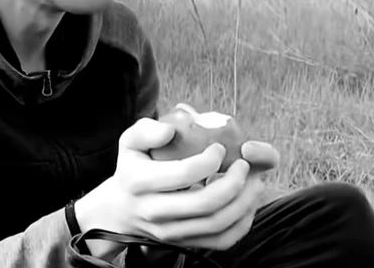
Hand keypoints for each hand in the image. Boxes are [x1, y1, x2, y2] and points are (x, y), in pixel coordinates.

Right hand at [74, 118, 274, 260]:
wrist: (120, 210)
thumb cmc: (132, 168)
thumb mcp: (129, 141)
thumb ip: (147, 130)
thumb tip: (170, 131)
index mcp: (139, 181)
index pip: (183, 173)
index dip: (210, 160)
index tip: (220, 148)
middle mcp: (154, 211)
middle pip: (205, 204)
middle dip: (234, 182)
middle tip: (244, 165)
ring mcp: (170, 232)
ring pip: (217, 224)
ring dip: (243, 202)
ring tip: (253, 182)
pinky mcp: (184, 244)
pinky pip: (222, 240)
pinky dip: (242, 223)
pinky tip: (246, 203)